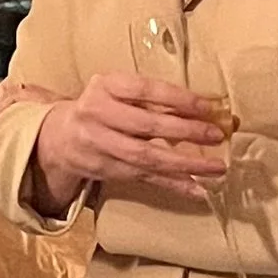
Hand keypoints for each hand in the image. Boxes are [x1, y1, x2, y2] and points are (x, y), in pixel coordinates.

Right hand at [29, 72, 230, 209]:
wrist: (61, 137)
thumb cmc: (102, 107)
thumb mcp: (118, 92)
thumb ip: (155, 99)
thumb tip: (211, 110)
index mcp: (104, 87)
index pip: (143, 91)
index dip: (177, 99)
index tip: (208, 107)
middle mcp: (97, 115)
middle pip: (145, 126)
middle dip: (185, 131)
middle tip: (216, 135)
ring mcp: (101, 145)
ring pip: (146, 157)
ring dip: (185, 164)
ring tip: (216, 166)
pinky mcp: (108, 170)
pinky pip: (145, 178)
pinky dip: (174, 185)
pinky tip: (198, 190)